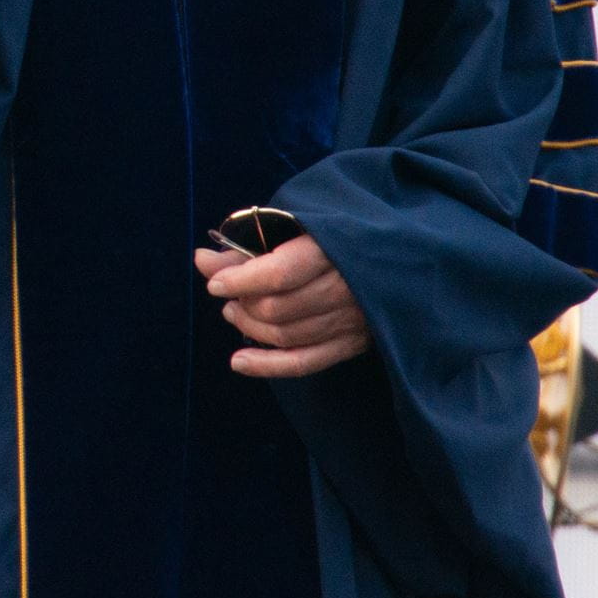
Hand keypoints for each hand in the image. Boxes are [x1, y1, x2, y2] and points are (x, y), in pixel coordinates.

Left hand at [196, 235, 372, 377]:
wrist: (397, 257)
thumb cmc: (333, 237)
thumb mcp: (294, 231)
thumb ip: (247, 248)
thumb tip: (200, 258)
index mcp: (335, 249)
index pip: (280, 273)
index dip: (241, 280)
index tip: (216, 283)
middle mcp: (347, 288)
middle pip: (280, 308)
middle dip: (244, 304)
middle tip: (227, 295)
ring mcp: (353, 320)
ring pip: (288, 336)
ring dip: (250, 327)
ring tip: (233, 312)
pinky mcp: (352, 344)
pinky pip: (305, 362)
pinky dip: (268, 366)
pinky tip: (238, 362)